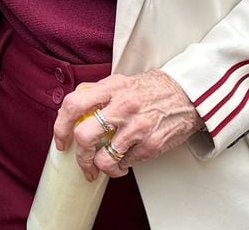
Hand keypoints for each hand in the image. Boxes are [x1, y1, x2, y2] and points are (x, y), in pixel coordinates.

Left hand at [53, 70, 202, 179]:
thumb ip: (98, 93)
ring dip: (102, 167)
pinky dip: (121, 167)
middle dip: (80, 156)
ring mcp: (137, 127)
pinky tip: (125, 160)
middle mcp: (123, 106)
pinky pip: (125, 164)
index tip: (62, 140)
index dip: (61, 126)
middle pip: (85, 137)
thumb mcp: (122, 82)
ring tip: (106, 165)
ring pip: (104, 159)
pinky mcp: (150, 144)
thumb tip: (74, 109)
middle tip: (83, 162)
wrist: (187, 95)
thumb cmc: (152, 89)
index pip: (74, 105)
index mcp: (112, 87)